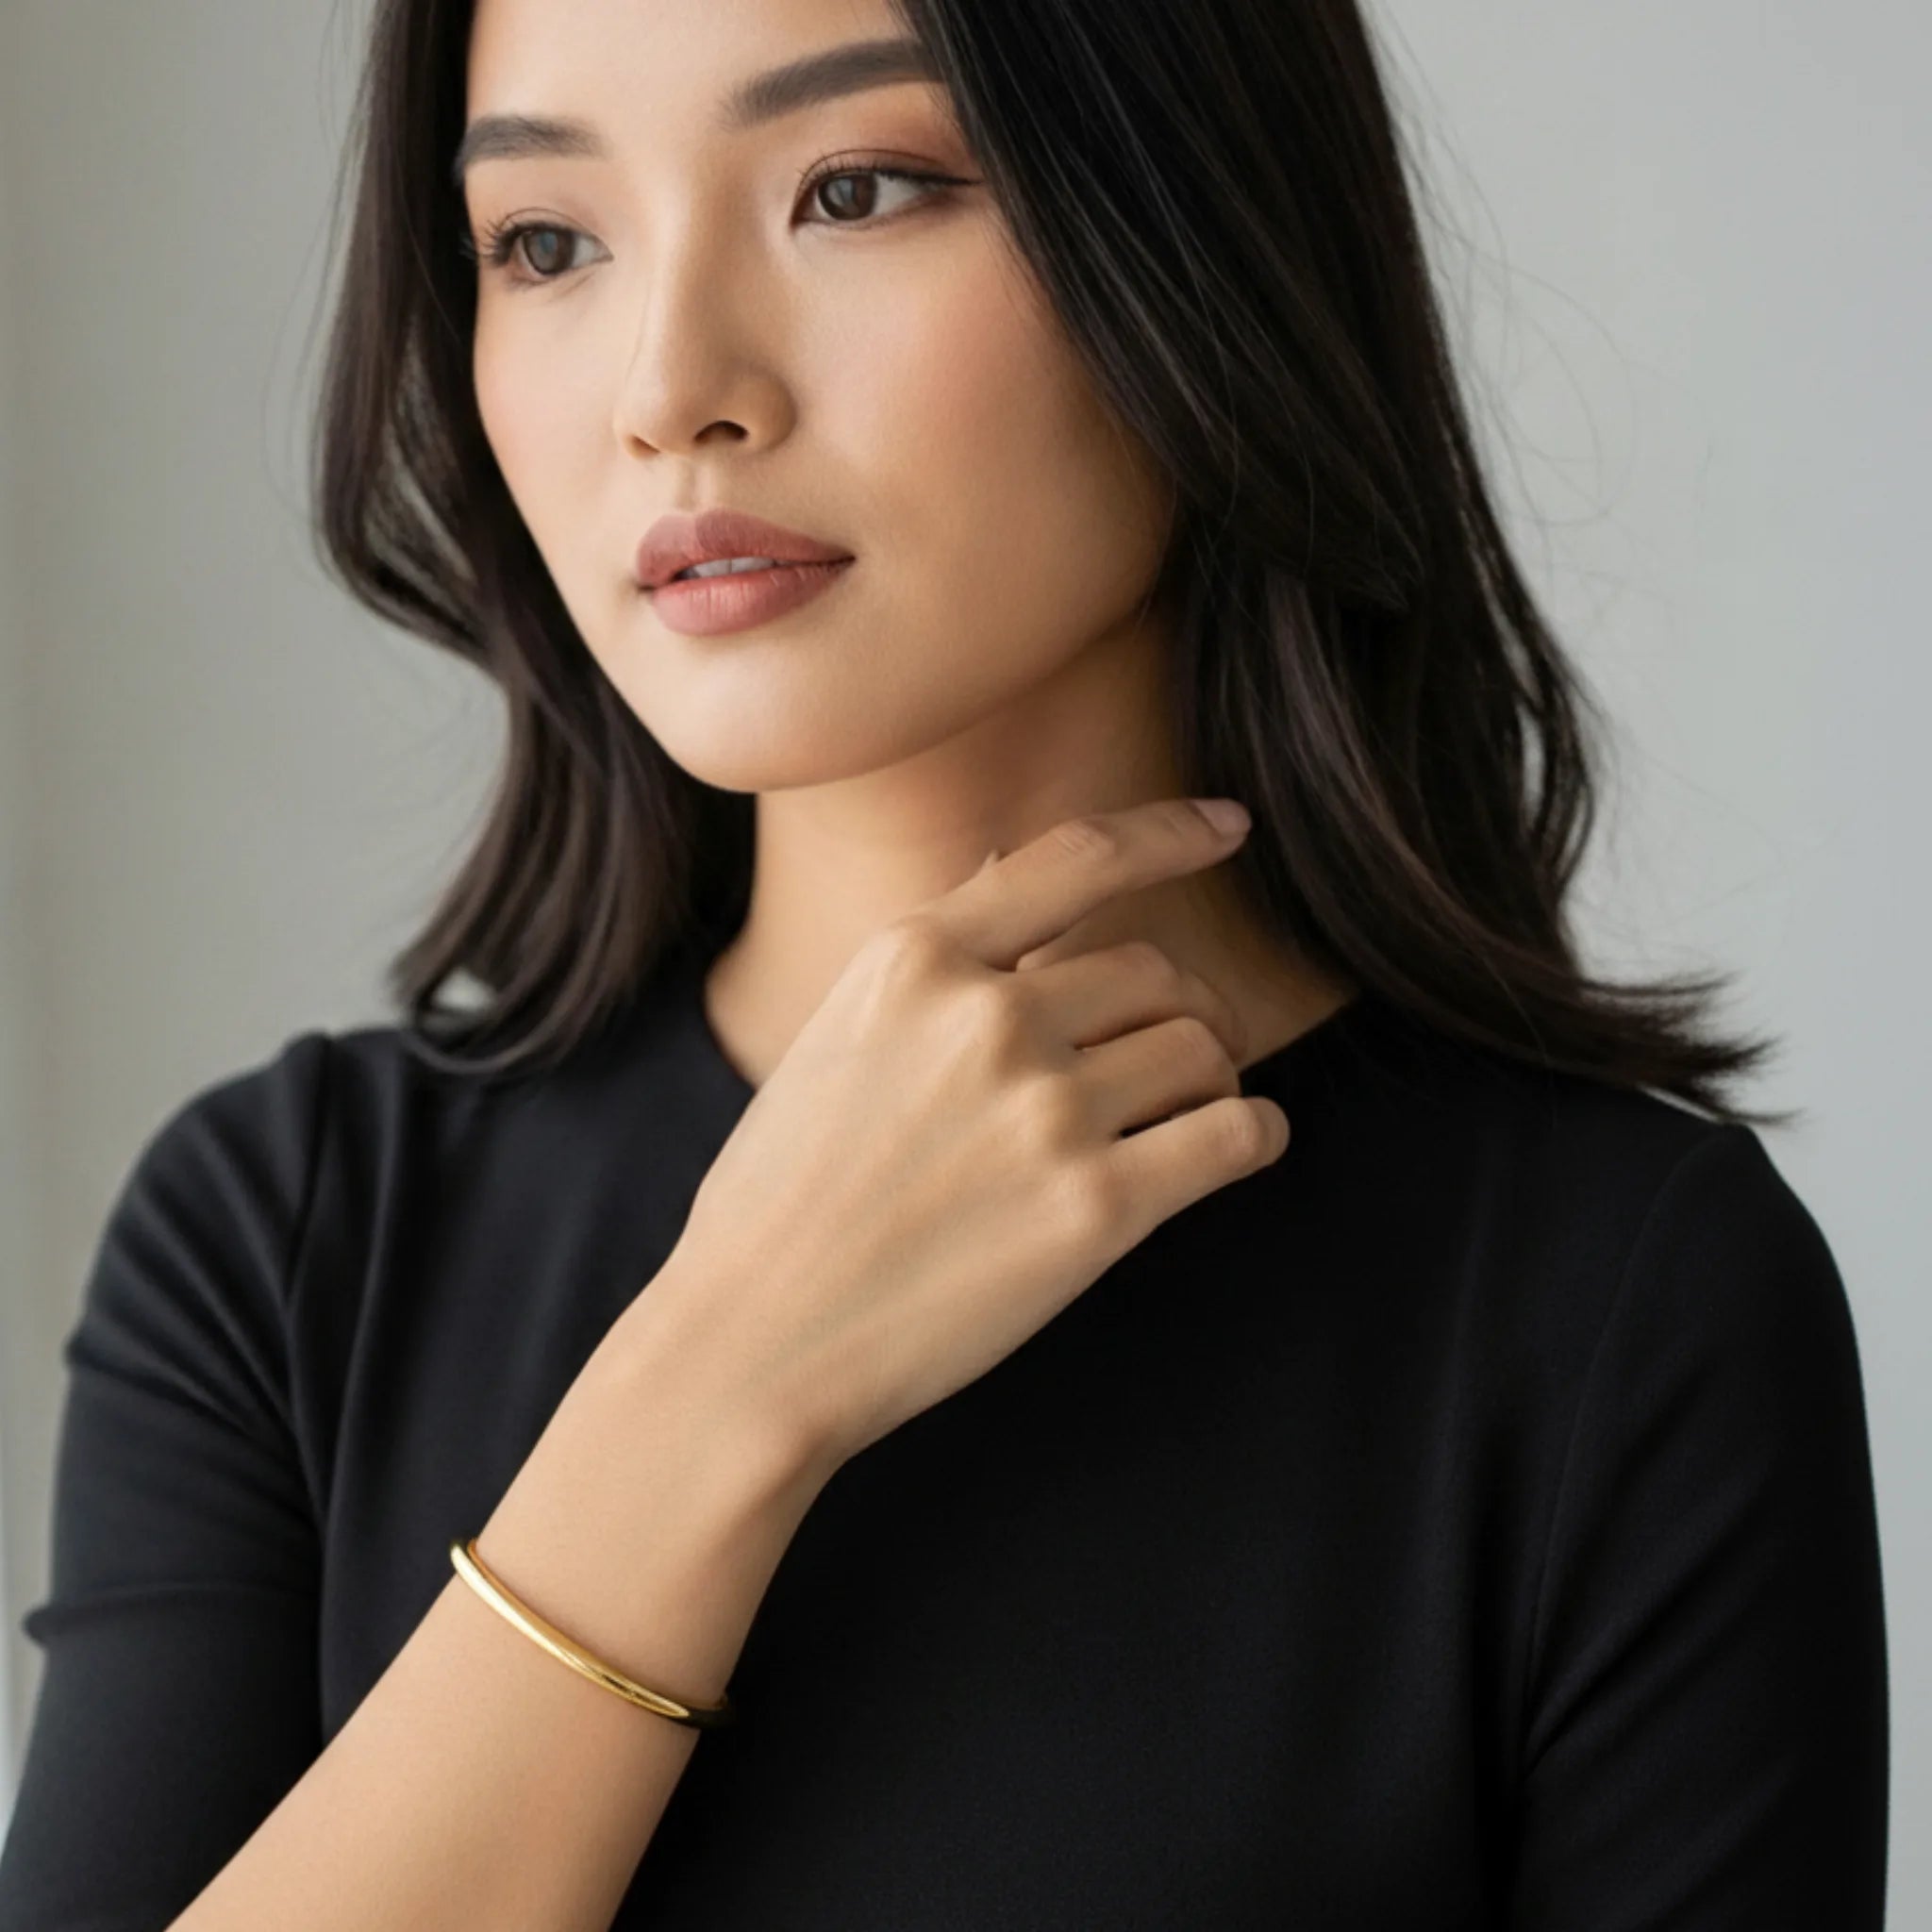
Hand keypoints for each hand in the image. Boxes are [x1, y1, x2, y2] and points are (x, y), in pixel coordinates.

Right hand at [644, 798, 1291, 1476]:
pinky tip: (1240, 1145)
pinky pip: (1235, 1135)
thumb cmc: (780, 1199)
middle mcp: (986, 1017)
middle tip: (1178, 1057)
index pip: (1077, 859)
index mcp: (913, 959)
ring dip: (1214, 1076)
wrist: (754, 1341)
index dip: (1169, 834)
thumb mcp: (834, 1036)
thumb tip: (1009, 872)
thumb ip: (932, 964)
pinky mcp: (1096, 1209)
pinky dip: (1254, 1134)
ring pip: (1203, 1048)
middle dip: (1184, 1008)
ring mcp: (1044, 1112)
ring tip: (1185, 1114)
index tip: (1229, 826)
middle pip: (1155, 971)